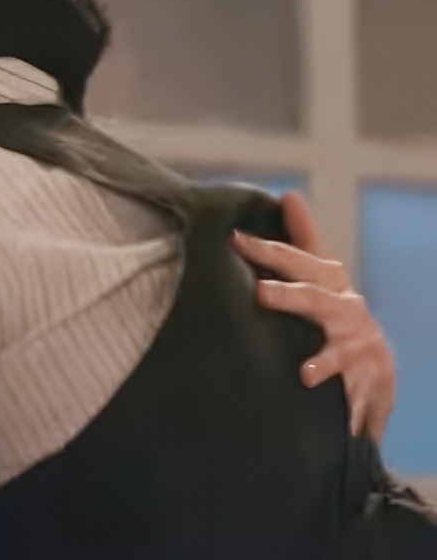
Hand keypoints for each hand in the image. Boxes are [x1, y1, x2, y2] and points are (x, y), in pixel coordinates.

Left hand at [230, 191, 395, 441]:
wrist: (375, 364)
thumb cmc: (335, 309)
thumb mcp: (321, 275)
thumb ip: (304, 238)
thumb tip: (289, 195)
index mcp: (331, 283)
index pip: (301, 259)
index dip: (269, 250)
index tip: (235, 239)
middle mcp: (347, 311)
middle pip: (317, 300)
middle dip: (290, 296)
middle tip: (260, 293)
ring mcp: (359, 348)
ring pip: (341, 351)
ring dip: (326, 360)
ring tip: (308, 372)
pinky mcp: (368, 382)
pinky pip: (360, 396)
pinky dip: (351, 408)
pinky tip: (337, 416)